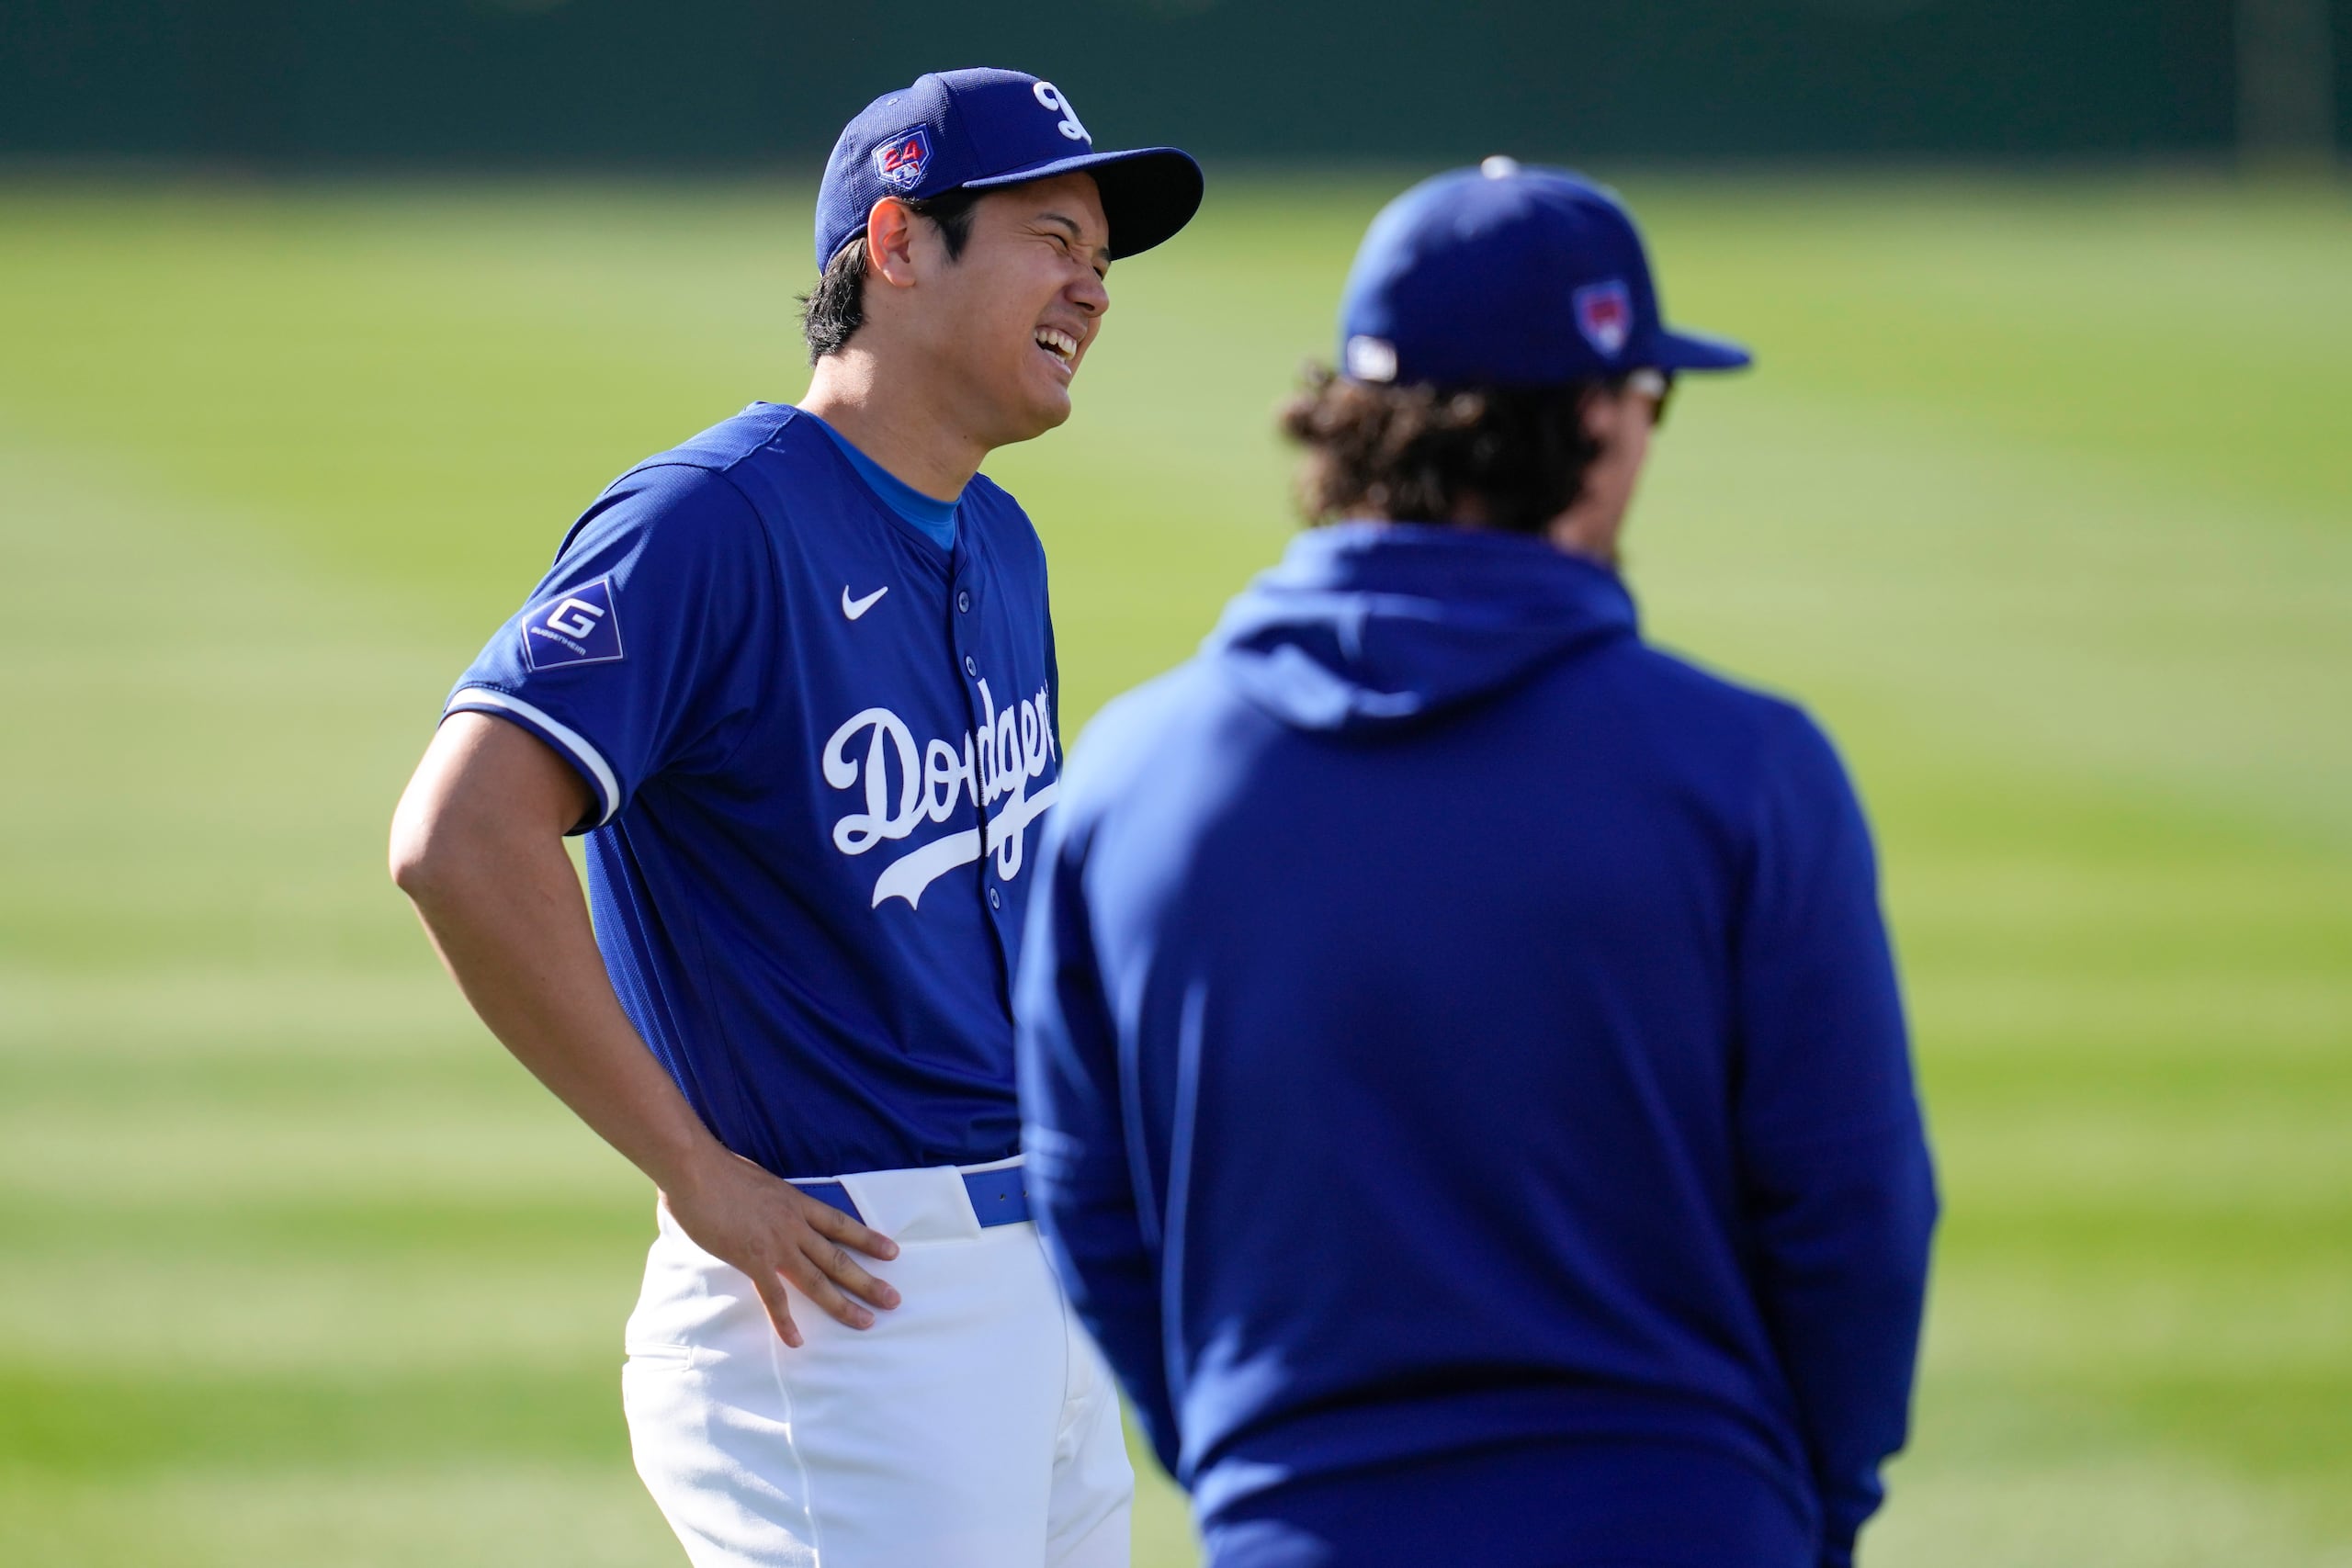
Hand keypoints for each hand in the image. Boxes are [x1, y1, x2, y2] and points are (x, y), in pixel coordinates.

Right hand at [661, 1149, 901, 1347]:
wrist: (698, 1171)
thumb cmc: (720, 1170)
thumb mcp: (759, 1181)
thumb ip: (769, 1199)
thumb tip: (764, 1206)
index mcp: (797, 1203)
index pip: (841, 1224)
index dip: (868, 1239)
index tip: (892, 1252)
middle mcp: (795, 1225)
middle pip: (839, 1258)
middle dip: (868, 1281)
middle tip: (893, 1300)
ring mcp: (777, 1244)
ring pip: (818, 1280)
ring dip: (843, 1305)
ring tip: (866, 1322)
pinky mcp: (753, 1260)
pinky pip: (774, 1297)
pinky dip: (785, 1321)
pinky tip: (797, 1340)